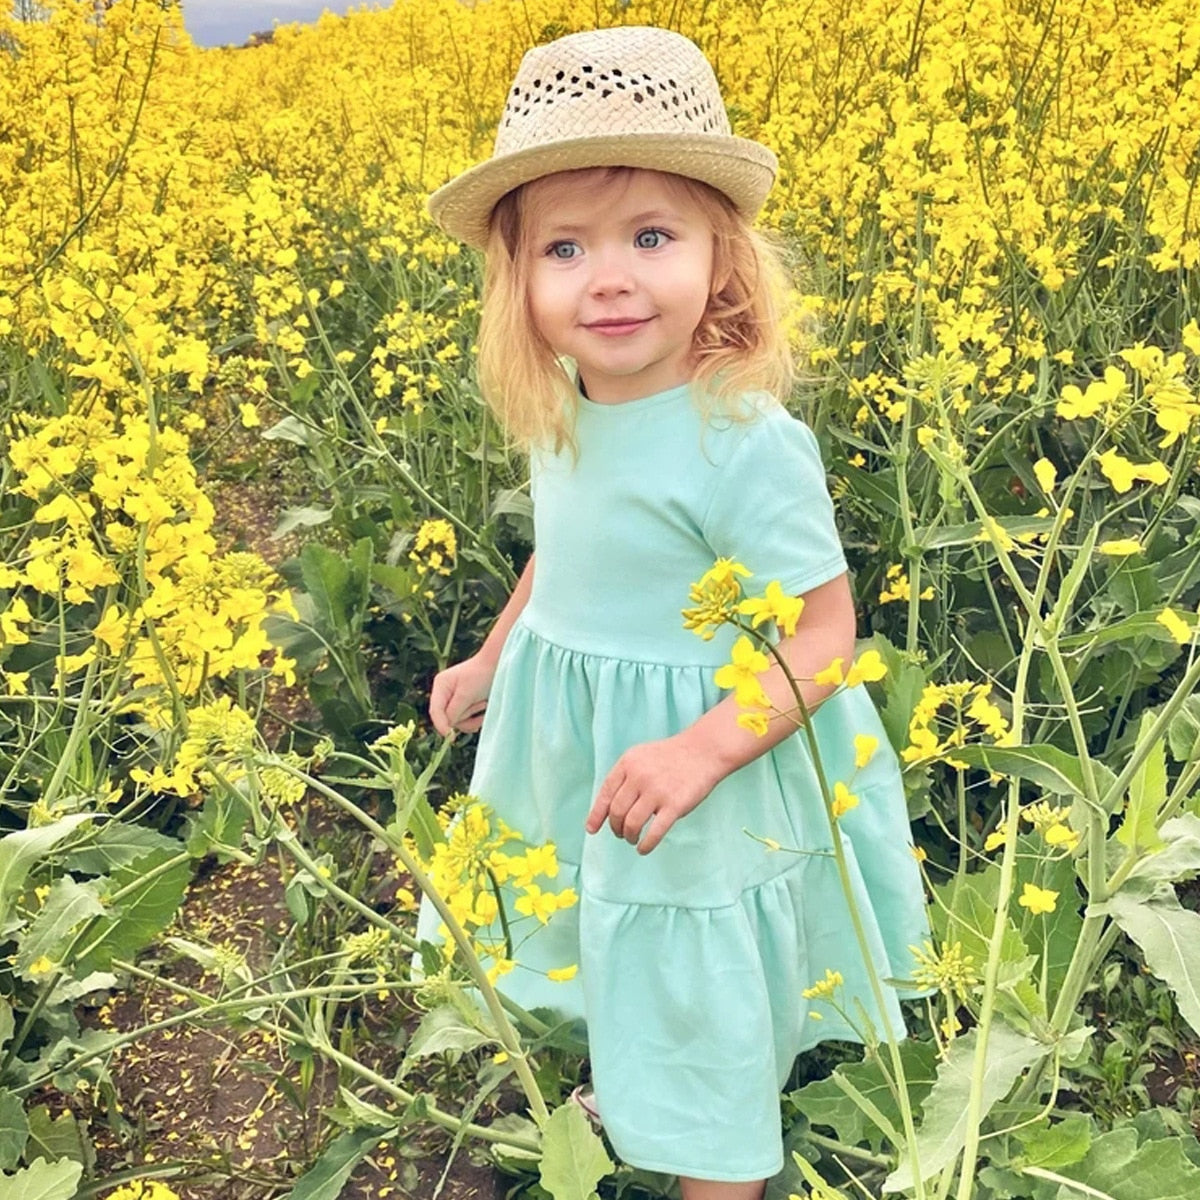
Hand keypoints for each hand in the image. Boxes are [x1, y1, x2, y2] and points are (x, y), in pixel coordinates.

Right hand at [429, 654, 495, 735]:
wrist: (499, 666)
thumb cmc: (482, 675)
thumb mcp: (466, 694)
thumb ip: (454, 711)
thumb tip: (447, 727)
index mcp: (441, 685)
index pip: (436, 710)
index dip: (441, 725)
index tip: (451, 737)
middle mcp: (445, 693)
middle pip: (447, 718)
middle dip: (465, 715)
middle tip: (481, 703)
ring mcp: (454, 700)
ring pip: (458, 721)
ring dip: (472, 717)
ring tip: (485, 703)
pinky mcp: (465, 705)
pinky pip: (466, 720)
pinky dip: (476, 719)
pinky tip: (485, 711)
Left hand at [586, 735, 721, 854]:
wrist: (703, 751)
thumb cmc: (671, 757)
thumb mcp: (641, 757)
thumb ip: (625, 777)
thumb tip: (608, 809)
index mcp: (628, 763)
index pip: (605, 793)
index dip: (597, 815)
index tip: (591, 829)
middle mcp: (639, 776)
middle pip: (617, 812)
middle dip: (615, 828)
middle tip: (620, 834)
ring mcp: (657, 791)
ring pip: (632, 824)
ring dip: (629, 836)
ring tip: (632, 839)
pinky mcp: (674, 805)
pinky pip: (654, 832)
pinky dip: (646, 845)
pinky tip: (643, 849)